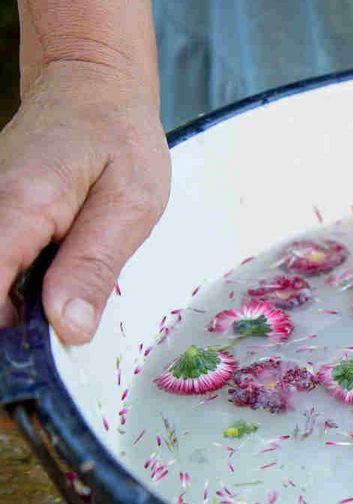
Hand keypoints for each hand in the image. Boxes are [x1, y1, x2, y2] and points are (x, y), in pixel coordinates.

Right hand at [0, 59, 168, 343]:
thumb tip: (68, 329)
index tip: (44, 356)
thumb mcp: (130, 205)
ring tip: (74, 295)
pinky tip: (60, 280)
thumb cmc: (119, 139)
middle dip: (21, 328)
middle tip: (73, 328)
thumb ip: (94, 267)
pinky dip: (24, 289)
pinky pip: (0, 272)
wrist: (91, 87)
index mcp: (20, 207)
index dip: (11, 335)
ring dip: (25, 309)